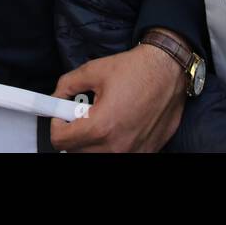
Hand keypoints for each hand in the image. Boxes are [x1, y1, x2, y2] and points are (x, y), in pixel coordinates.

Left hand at [50, 40, 186, 152]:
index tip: (61, 115)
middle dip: (74, 133)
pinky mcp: (146, 152)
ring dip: (92, 141)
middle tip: (81, 115)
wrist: (169, 71)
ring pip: (97, 155)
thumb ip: (67, 84)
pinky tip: (119, 124)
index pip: (60, 141)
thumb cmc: (136, 70)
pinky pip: (120, 154)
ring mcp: (133, 152)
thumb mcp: (94, 70)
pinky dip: (112, 143)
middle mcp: (116, 145)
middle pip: (76, 151)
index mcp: (100, 126)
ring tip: (101, 119)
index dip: (56, 125)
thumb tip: (56, 97)